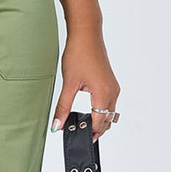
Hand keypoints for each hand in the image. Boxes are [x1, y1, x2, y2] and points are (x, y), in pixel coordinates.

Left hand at [49, 26, 120, 140]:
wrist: (86, 34)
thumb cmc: (79, 54)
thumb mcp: (68, 84)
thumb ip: (63, 107)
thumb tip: (57, 125)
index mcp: (103, 93)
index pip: (100, 123)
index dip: (90, 133)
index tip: (78, 138)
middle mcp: (112, 92)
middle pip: (107, 120)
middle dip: (95, 129)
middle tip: (78, 132)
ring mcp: (113, 87)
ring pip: (109, 113)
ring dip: (99, 121)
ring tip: (81, 123)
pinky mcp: (110, 83)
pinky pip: (109, 104)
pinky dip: (101, 111)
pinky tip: (87, 112)